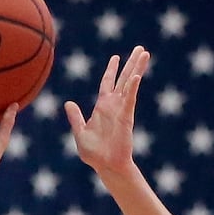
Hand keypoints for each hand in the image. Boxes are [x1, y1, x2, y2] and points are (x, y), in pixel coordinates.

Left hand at [65, 47, 148, 178]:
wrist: (106, 165)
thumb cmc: (94, 154)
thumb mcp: (80, 133)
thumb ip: (75, 118)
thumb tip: (68, 103)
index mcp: (102, 107)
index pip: (107, 83)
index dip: (111, 70)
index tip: (116, 57)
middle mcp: (113, 105)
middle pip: (123, 78)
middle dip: (131, 63)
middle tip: (140, 48)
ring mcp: (121, 110)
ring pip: (130, 83)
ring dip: (137, 68)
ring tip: (145, 53)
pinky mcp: (126, 117)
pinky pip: (130, 99)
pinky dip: (132, 88)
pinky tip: (136, 76)